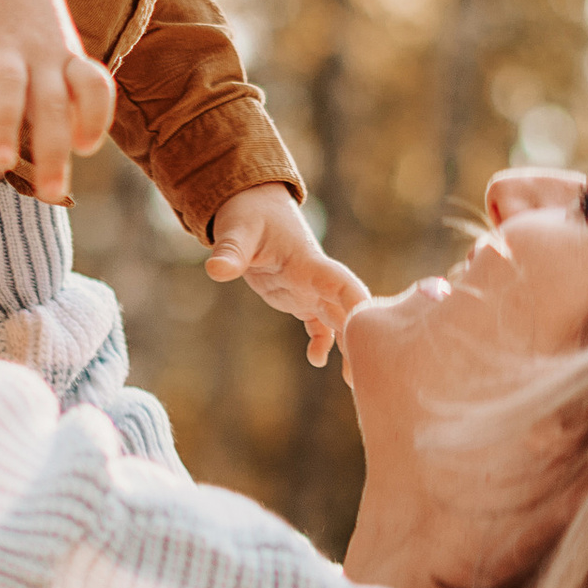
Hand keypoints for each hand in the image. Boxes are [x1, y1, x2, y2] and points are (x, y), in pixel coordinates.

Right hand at [0, 0, 113, 202]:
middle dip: (52, 150)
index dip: (96, 115)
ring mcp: (3, 42)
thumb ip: (70, 97)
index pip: (93, 85)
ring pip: (8, 85)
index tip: (86, 148)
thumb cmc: (33, 25)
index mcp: (66, 59)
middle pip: (52, 103)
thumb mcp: (60, 54)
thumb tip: (82, 148)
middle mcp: (41, 53)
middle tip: (49, 194)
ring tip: (0, 164)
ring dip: (5, 123)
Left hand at [204, 184, 367, 369]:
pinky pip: (319, 323)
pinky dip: (322, 342)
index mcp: (309, 263)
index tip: (371, 331)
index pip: (341, 284)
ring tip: (356, 382)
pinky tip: (317, 362)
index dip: (358, 306)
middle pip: (348, 311)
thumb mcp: (237, 231)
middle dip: (361, 340)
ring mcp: (311, 289)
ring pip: (339, 321)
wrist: (254, 205)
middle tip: (371, 374)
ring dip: (349, 347)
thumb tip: (216, 270)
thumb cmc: (247, 214)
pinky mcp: (300, 297)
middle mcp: (317, 278)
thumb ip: (230, 252)